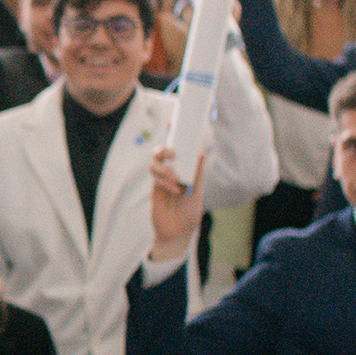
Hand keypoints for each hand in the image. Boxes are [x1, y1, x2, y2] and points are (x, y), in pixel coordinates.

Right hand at [148, 144, 206, 260]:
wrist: (178, 232)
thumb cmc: (190, 212)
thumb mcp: (198, 190)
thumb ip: (197, 172)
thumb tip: (200, 152)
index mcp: (183, 169)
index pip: (177, 149)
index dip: (172, 135)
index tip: (171, 122)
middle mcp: (171, 172)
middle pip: (160, 153)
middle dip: (164, 150)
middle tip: (173, 154)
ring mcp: (161, 180)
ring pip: (154, 164)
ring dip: (165, 169)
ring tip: (175, 179)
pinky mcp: (154, 189)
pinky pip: (156, 179)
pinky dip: (165, 182)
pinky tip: (175, 190)